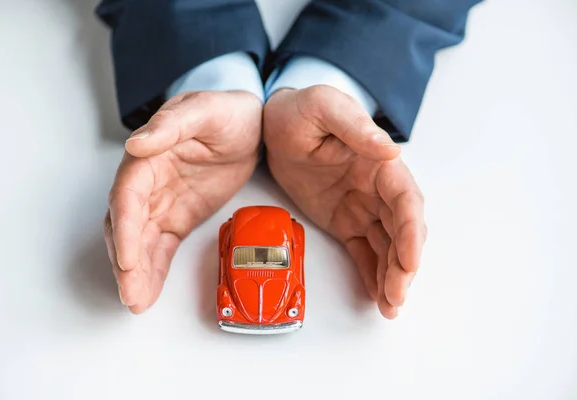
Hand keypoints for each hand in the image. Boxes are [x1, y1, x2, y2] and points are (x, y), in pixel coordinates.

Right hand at [104, 91, 261, 313]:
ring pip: (141, 243)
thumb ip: (171, 127)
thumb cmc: (227, 113)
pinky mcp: (177, 218)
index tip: (128, 257)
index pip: (128, 196)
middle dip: (126, 261)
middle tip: (130, 293)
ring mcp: (161, 203)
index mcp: (148, 156)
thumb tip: (136, 144)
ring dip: (135, 273)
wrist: (252, 127)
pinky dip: (153, 270)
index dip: (126, 228)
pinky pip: (161, 248)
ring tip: (136, 302)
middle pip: (127, 225)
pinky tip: (147, 293)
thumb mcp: (205, 111)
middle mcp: (148, 183)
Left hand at [263, 86, 426, 318]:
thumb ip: (354, 127)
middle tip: (396, 297)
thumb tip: (391, 150)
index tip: (410, 260)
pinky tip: (377, 295)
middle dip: (404, 265)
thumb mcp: (323, 108)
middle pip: (402, 231)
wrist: (273, 125)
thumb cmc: (299, 110)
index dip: (411, 232)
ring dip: (392, 277)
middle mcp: (377, 188)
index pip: (405, 200)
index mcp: (379, 162)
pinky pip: (364, 251)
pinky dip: (372, 273)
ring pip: (386, 247)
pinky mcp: (345, 221)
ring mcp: (362, 207)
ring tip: (389, 307)